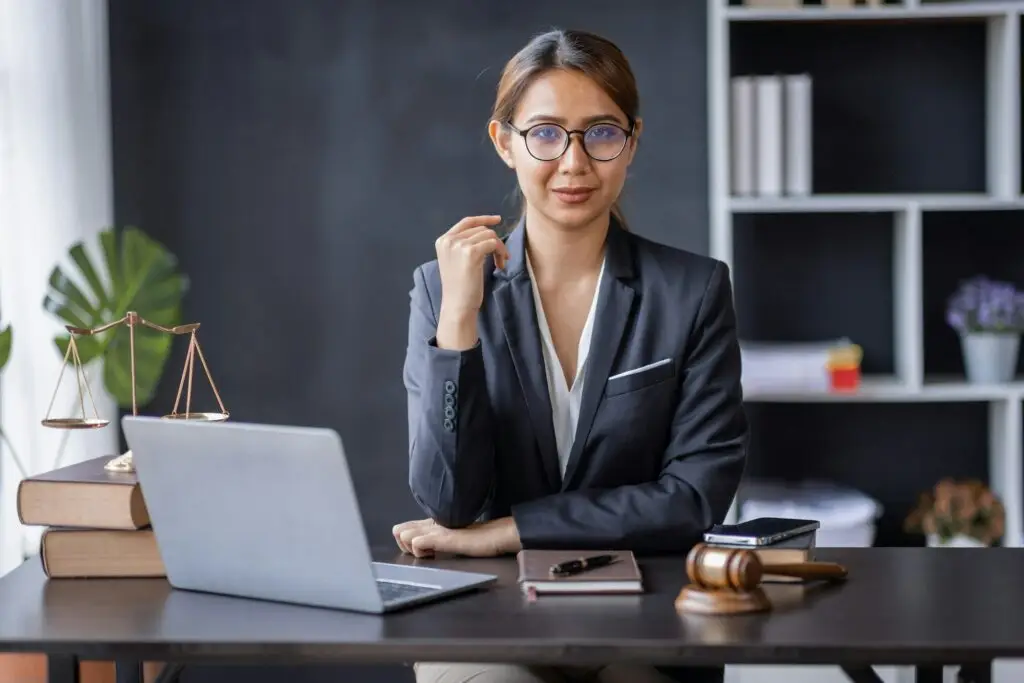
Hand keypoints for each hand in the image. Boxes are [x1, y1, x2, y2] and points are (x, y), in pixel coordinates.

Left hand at [392, 517, 521, 557]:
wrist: (497, 535)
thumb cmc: (480, 538)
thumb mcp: (454, 538)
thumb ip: (440, 539)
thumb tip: (429, 547)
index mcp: (433, 523)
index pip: (403, 528)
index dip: (407, 542)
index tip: (423, 551)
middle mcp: (431, 524)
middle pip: (399, 530)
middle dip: (405, 545)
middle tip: (424, 553)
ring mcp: (436, 530)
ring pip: (404, 535)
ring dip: (412, 549)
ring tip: (430, 554)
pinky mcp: (443, 538)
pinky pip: (418, 542)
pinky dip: (421, 552)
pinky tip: (434, 555)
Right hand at [435, 215, 510, 324]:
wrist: (457, 305)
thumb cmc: (460, 288)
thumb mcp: (456, 261)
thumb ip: (464, 245)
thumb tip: (486, 232)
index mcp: (443, 241)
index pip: (467, 222)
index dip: (483, 219)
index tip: (498, 220)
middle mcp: (449, 240)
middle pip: (481, 229)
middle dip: (494, 242)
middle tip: (501, 258)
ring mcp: (459, 245)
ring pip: (489, 235)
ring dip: (499, 248)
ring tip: (500, 263)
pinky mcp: (471, 252)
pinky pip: (494, 243)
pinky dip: (501, 252)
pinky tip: (500, 265)